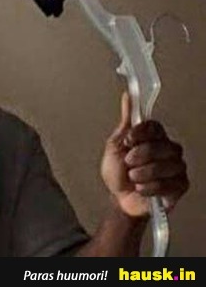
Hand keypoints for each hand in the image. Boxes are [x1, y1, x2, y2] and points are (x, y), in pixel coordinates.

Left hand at [100, 91, 188, 217]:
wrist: (119, 199)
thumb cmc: (118, 171)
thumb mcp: (115, 144)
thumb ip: (125, 122)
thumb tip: (128, 97)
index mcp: (153, 136)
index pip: (154, 126)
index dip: (140, 134)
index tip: (128, 141)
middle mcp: (167, 149)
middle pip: (161, 145)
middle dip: (139, 156)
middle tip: (129, 162)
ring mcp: (176, 167)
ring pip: (165, 166)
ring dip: (143, 173)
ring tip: (134, 177)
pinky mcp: (180, 186)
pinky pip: (169, 184)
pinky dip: (150, 188)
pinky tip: (142, 188)